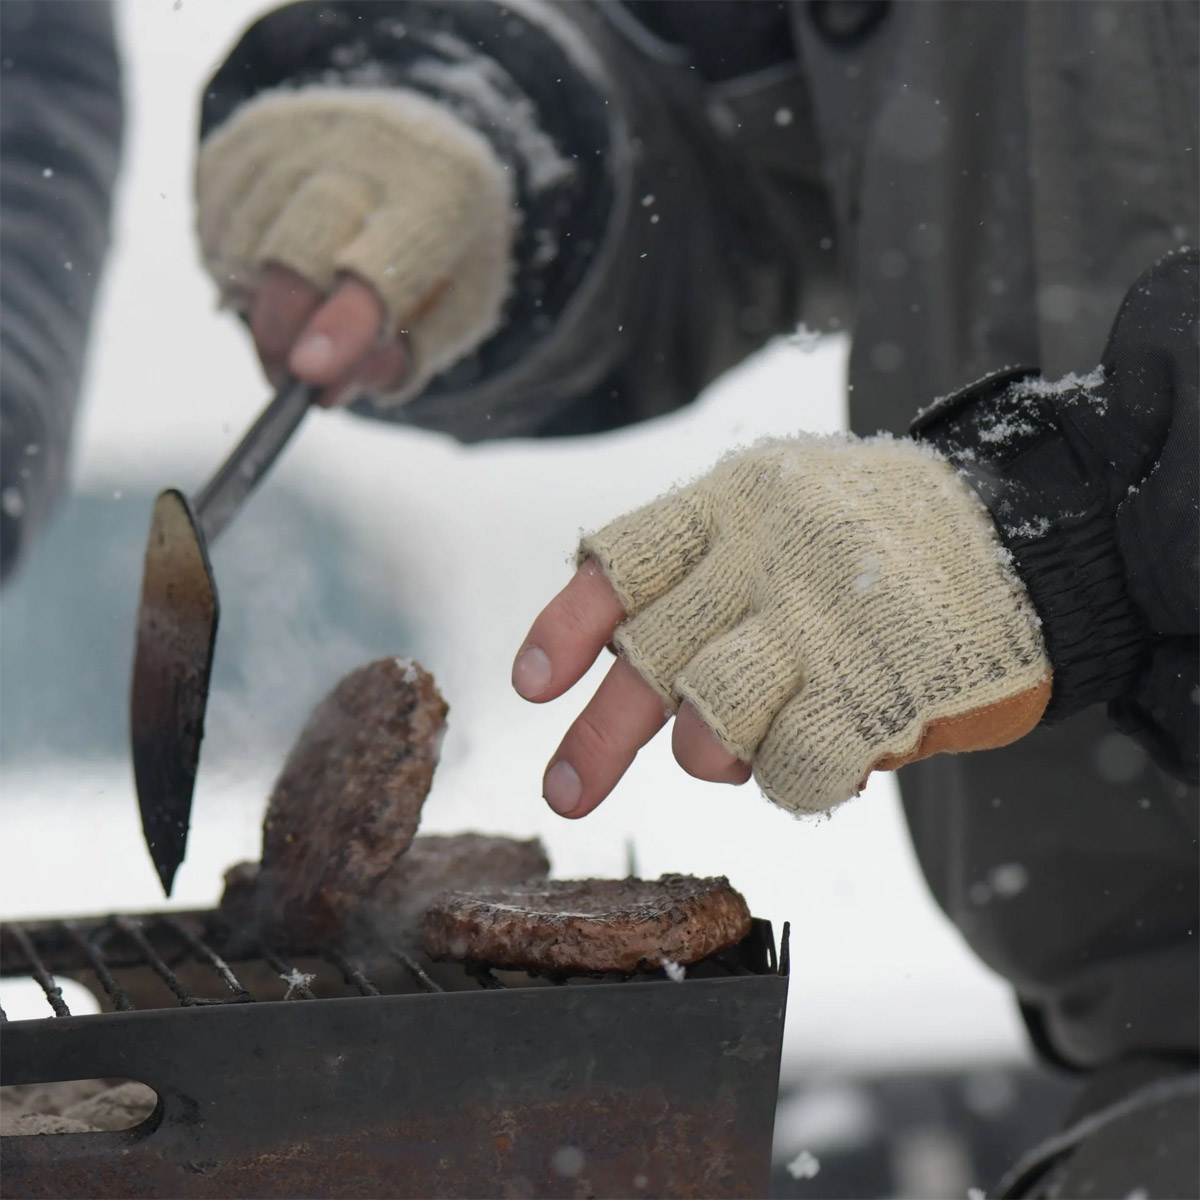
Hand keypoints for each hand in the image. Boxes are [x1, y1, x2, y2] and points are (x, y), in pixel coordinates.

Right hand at [197, 88, 513, 405]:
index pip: (384, 266)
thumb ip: (402, 357)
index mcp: (443, 194)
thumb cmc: (443, 249)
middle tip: (283, 377)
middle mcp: (372, 145)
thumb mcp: (456, 311)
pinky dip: (235, 260)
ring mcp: (307, 128)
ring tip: (294, 315)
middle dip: (282, 327)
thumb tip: (326, 391)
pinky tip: (275, 264)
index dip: (342, 323)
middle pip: (299, 247)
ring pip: (247, 235)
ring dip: (256, 299)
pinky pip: (217, 214)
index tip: (308, 374)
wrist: (423, 148)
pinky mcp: (254, 127)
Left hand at [514, 435, 1051, 818]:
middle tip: (566, 793)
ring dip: (707, 753)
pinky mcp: (882, 687)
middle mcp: (767, 560)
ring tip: (721, 757)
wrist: (1022, 533)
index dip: (568, 626)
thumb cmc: (876, 538)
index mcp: (731, 507)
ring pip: (713, 714)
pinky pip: (798, 766)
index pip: (621, 562)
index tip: (531, 685)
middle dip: (600, 737)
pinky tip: (818, 759)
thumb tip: (610, 659)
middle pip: (652, 655)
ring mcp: (823, 624)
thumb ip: (702, 572)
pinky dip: (793, 780)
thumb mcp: (779, 512)